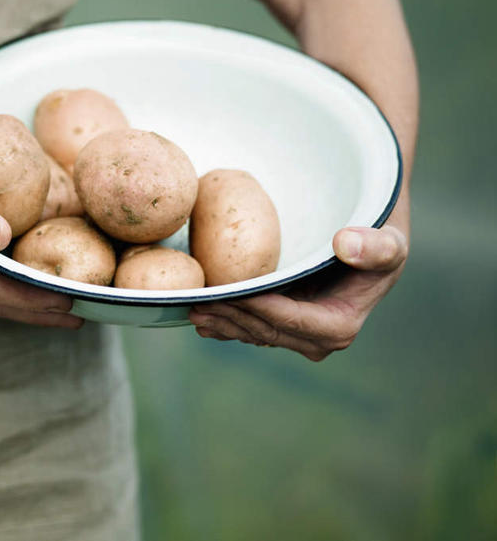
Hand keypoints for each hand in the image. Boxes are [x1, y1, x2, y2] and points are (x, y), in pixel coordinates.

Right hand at [0, 150, 81, 328]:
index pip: (2, 291)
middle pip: (3, 299)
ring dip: (29, 298)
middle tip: (81, 316)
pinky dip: (11, 275)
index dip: (39, 302)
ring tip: (62, 300)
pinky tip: (23, 265)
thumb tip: (5, 236)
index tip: (74, 307)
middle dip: (41, 312)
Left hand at [189, 222, 408, 359]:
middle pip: (265, 330)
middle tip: (197, 303)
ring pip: (253, 333)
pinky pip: (252, 329)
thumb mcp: (389, 240)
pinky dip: (227, 324)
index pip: (288, 320)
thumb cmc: (380, 241)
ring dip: (223, 323)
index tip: (228, 293)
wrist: (371, 246)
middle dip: (230, 317)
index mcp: (339, 326)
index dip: (256, 308)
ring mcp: (300, 338)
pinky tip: (203, 320)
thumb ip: (375, 246)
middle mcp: (318, 340)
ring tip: (192, 309)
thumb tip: (346, 245)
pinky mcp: (286, 328)